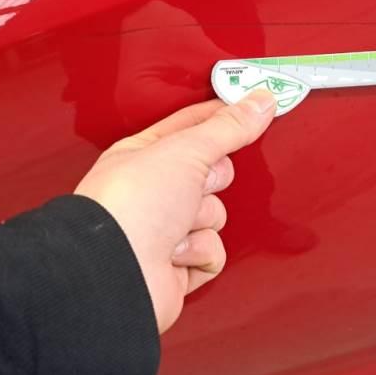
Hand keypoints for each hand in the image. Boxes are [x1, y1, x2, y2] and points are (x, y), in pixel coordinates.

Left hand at [74, 91, 276, 332]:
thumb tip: (259, 102)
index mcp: (143, 154)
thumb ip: (228, 127)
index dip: (221, 116)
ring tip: (176, 226)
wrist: (116, 272)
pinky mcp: (177, 265)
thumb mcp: (186, 151)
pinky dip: (200, 253)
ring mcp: (164, 230)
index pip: (192, 126)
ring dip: (202, 220)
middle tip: (197, 183)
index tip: (251, 105)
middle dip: (210, 180)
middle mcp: (152, 191)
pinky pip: (213, 252)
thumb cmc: (128, 207)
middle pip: (212, 172)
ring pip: (215, 215)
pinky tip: (176, 253)